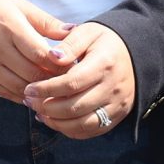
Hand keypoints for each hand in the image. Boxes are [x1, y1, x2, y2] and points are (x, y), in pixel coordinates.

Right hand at [0, 0, 73, 101]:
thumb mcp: (21, 8)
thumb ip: (48, 22)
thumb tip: (75, 32)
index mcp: (10, 27)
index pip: (42, 55)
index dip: (61, 65)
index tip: (74, 67)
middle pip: (33, 74)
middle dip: (54, 80)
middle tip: (67, 82)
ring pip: (21, 87)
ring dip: (40, 91)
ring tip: (53, 88)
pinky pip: (6, 93)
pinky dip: (23, 96)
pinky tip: (34, 92)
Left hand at [23, 20, 135, 138]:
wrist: (134, 54)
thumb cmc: (104, 41)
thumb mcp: (87, 32)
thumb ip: (69, 44)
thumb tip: (51, 57)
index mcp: (104, 64)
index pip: (72, 83)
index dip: (47, 88)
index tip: (29, 89)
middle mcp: (113, 88)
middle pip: (76, 107)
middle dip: (48, 107)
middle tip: (29, 101)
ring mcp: (117, 105)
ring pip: (84, 124)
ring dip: (57, 122)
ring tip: (38, 112)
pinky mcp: (118, 116)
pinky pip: (93, 130)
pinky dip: (71, 130)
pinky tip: (54, 120)